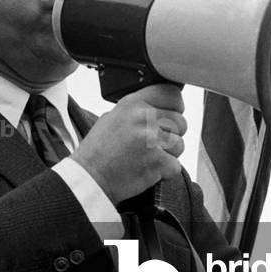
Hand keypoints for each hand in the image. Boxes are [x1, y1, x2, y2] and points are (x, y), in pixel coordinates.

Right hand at [72, 84, 186, 203]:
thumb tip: (161, 108)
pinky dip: (165, 172)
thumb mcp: (112, 117)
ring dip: (168, 155)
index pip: (172, 94)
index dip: (175, 107)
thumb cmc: (98, 150)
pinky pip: (175, 165)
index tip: (169, 116)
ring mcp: (151, 139)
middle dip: (171, 135)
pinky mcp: (157, 161)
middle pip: (181, 122)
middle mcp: (144, 117)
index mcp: (133, 103)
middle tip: (153, 144)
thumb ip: (138, 110)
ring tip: (147, 158)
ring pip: (180, 145)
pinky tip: (147, 170)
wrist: (89, 177)